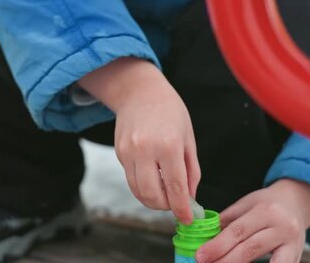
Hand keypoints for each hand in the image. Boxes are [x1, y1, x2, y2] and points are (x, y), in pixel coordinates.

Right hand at [79, 58, 200, 223]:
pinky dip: (143, 186)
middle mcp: (146, 150)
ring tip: (165, 193)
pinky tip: (153, 179)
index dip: (182, 208)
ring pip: (138, 192)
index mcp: (169, 145)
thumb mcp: (188, 138)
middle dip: (166, 207)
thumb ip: (190, 170)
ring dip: (153, 200)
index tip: (188, 218)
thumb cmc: (170, 111)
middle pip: (152, 195)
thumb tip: (190, 198)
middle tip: (175, 204)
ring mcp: (129, 152)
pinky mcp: (119, 153)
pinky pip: (131, 179)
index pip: (175, 187)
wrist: (139, 92)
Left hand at [196, 179, 309, 262]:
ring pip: (270, 262)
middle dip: (225, 260)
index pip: (238, 231)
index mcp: (265, 211)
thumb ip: (226, 221)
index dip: (217, 245)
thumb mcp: (245, 205)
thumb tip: (203, 238)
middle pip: (250, 248)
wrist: (296, 202)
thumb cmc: (266, 204)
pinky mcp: (298, 256)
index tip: (200, 255)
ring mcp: (293, 243)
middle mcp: (282, 226)